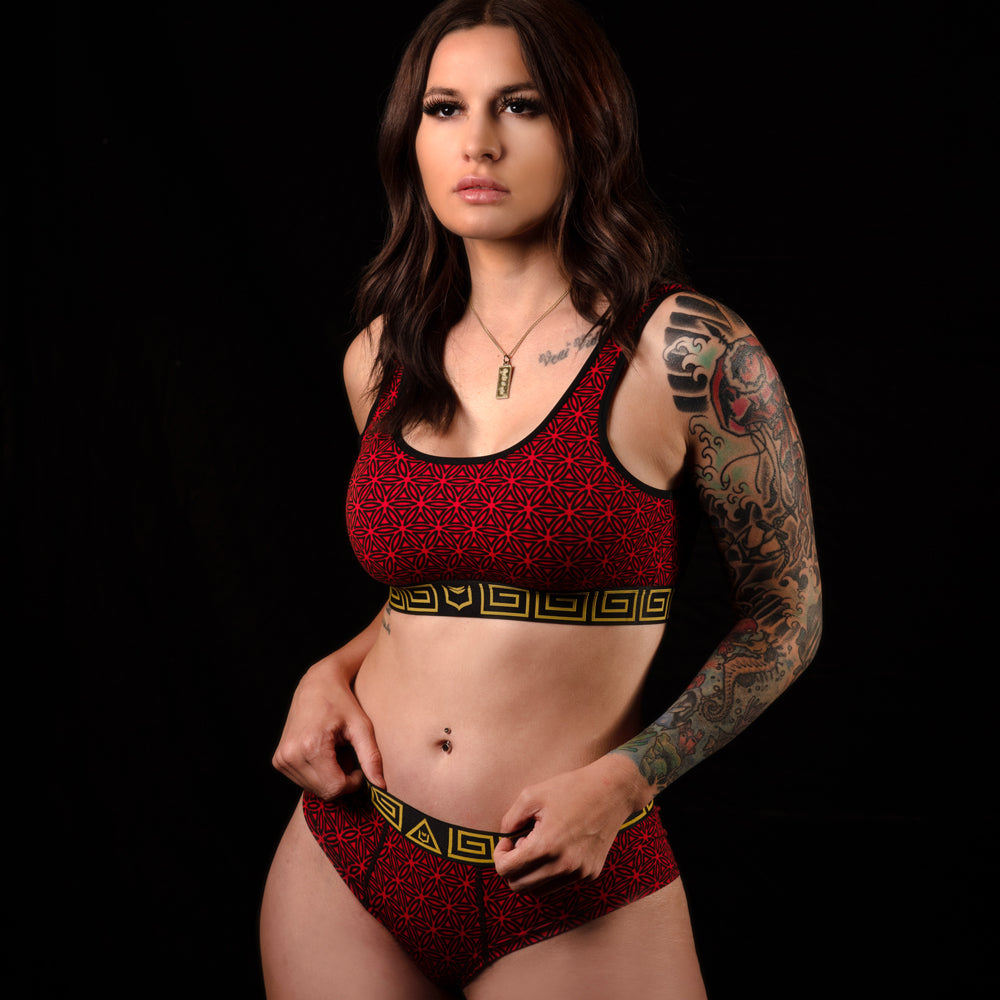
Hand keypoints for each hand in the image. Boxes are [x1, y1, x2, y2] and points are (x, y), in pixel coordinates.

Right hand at [272, 654, 384, 797]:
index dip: (353, 782)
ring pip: (314, 789)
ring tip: (336, 752)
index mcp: (310, 746)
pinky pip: (304, 781)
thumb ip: (371, 758)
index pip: (335, 787)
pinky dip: (319, 774)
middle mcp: (290, 755)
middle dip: (342, 781)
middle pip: (324, 792)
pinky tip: (324, 753)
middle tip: (349, 756)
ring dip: (330, 778)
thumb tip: (381, 787)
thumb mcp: (362, 726)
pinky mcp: (278, 761)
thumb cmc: (342, 702)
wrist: (316, 683)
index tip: (360, 765)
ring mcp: (281, 759)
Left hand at [492, 755, 650, 894]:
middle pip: (519, 887)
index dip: (499, 855)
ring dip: (531, 873)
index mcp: (546, 846)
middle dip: (511, 868)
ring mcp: (579, 873)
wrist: (612, 792)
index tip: (508, 840)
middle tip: (520, 844)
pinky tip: (556, 847)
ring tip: (539, 845)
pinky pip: (560, 883)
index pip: (506, 870)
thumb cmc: (571, 788)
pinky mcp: (590, 873)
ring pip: (539, 891)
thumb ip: (510, 818)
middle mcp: (563, 866)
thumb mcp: (532, 794)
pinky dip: (550, 872)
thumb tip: (504, 837)